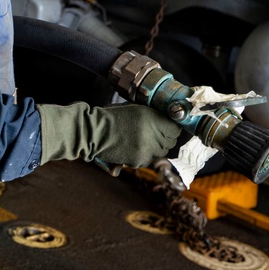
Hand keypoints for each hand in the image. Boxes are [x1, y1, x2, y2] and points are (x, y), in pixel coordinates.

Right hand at [38, 102, 181, 168]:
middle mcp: (152, 133)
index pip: (175, 128)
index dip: (171, 128)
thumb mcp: (133, 109)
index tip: (166, 127)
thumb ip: (152, 115)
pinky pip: (149, 159)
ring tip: (139, 141)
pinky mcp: (140, 160)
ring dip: (154, 148)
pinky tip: (131, 148)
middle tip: (150, 134)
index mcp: (151, 117)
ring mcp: (146, 148)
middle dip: (163, 138)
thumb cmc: (111, 117)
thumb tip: (168, 119)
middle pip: (170, 141)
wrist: (93, 131)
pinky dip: (144, 156)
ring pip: (161, 152)